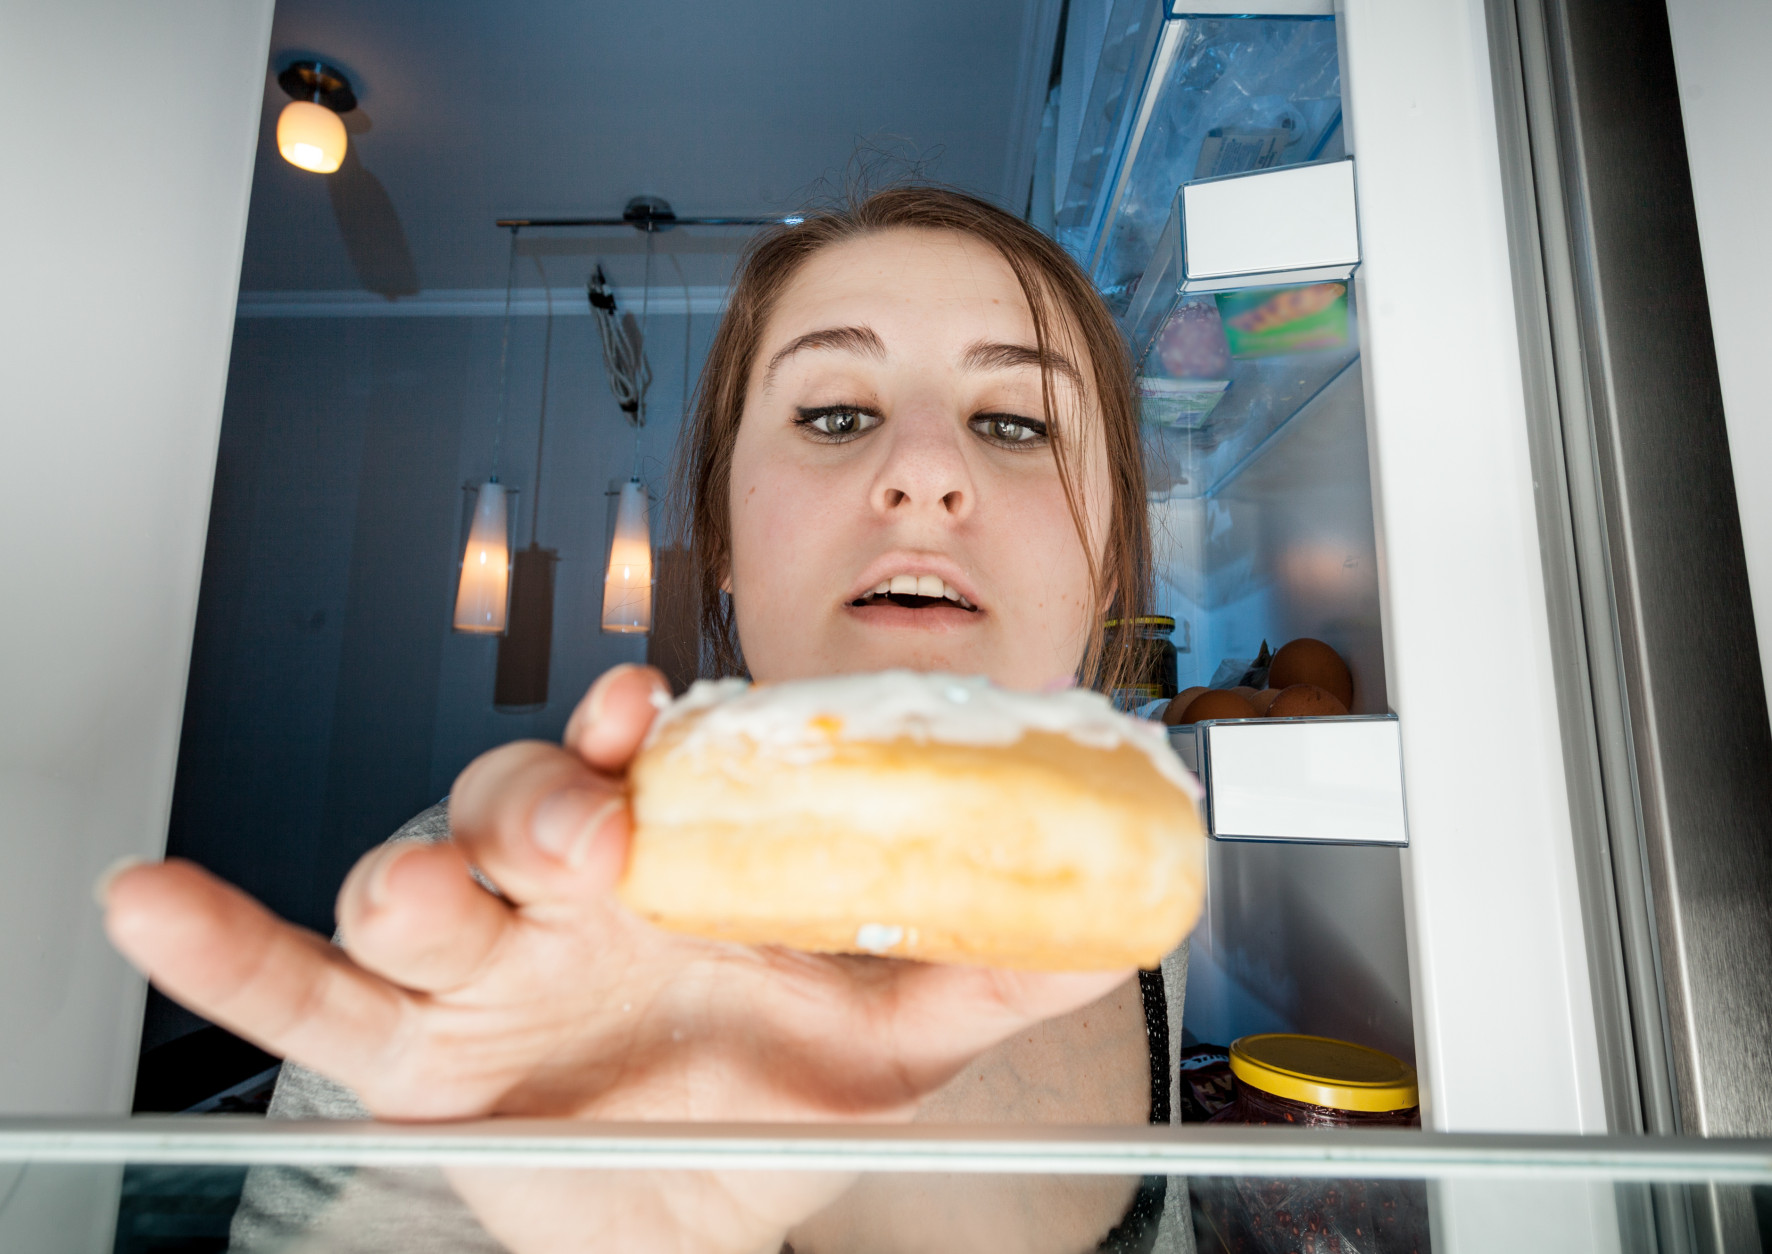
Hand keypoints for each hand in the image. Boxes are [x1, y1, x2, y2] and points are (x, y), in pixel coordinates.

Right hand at [104, 664, 1130, 1247]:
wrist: (700, 1216)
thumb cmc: (774, 1100)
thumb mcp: (893, 1037)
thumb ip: (992, 966)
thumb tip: (1114, 910)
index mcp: (674, 856)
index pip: (634, 757)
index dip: (628, 724)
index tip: (645, 704)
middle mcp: (564, 888)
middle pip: (510, 800)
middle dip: (535, 804)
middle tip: (589, 834)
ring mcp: (475, 963)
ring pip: (408, 873)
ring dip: (414, 868)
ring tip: (439, 898)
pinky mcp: (405, 1049)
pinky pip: (295, 985)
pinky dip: (221, 943)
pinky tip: (148, 899)